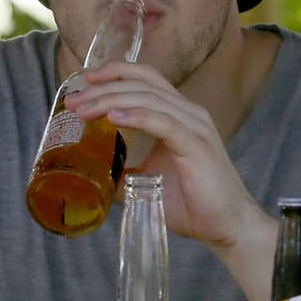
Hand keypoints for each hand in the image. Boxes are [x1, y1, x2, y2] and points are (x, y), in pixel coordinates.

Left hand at [68, 62, 264, 249]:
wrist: (227, 227)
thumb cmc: (195, 205)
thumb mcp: (149, 183)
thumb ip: (125, 173)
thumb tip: (95, 176)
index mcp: (179, 116)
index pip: (146, 79)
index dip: (115, 73)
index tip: (83, 82)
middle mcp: (189, 113)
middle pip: (142, 84)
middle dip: (103, 87)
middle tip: (73, 101)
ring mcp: (194, 126)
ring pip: (149, 98)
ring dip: (111, 100)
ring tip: (84, 110)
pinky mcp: (197, 145)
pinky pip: (163, 121)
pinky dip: (136, 115)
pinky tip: (114, 117)